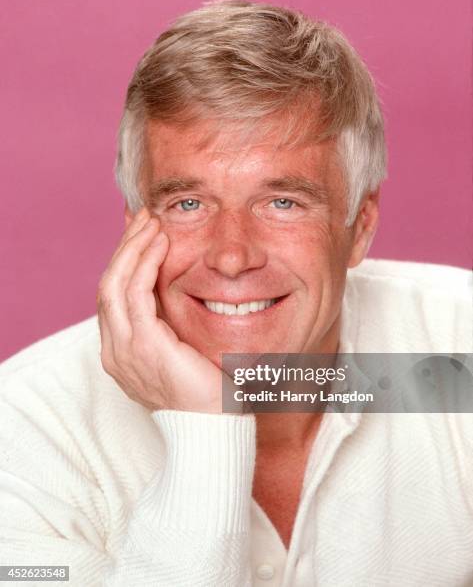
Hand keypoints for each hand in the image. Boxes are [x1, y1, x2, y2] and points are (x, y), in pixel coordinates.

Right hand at [97, 208, 225, 413]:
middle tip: (142, 218)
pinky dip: (145, 264)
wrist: (214, 428)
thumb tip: (178, 295)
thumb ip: (169, 327)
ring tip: (150, 222)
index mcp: (122, 353)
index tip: (140, 234)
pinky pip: (136, 294)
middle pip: (108, 285)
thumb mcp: (181, 353)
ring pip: (114, 284)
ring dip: (132, 248)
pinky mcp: (144, 345)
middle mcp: (115, 351)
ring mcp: (124, 350)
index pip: (114, 297)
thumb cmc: (207, 393)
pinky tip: (159, 244)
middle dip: (125, 247)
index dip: (124, 261)